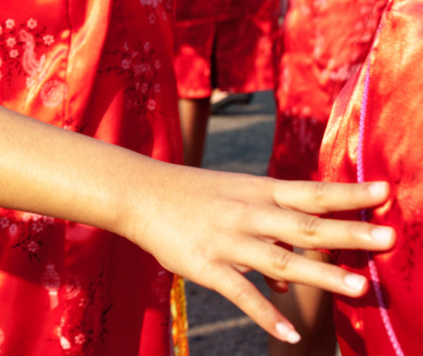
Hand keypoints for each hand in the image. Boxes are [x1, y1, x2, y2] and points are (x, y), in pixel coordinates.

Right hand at [124, 169, 394, 344]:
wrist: (135, 191)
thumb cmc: (189, 195)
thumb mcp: (231, 200)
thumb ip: (266, 236)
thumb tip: (290, 282)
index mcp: (256, 191)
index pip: (310, 192)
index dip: (348, 193)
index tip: (385, 190)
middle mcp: (246, 213)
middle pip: (304, 224)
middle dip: (348, 232)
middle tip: (389, 237)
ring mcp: (226, 240)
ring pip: (279, 259)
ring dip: (319, 273)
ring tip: (357, 287)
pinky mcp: (204, 265)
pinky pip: (239, 293)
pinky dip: (265, 313)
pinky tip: (288, 333)